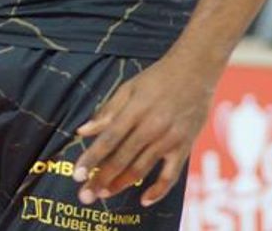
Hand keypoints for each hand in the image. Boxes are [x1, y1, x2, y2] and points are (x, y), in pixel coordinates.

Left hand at [72, 52, 218, 207]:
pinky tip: (144, 200)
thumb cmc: (157, 78)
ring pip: (142, 168)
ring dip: (121, 185)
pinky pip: (171, 175)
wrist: (195, 71)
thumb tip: (83, 131)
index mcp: (134, 111)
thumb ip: (106, 112)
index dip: (91, 159)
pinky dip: (159, 190)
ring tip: (104, 195)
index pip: (108, 140)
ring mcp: (169, 139)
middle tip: (85, 195)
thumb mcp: (128, 88)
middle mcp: (151, 128)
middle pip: (122, 159)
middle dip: (101, 179)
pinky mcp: (184, 147)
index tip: (76, 175)